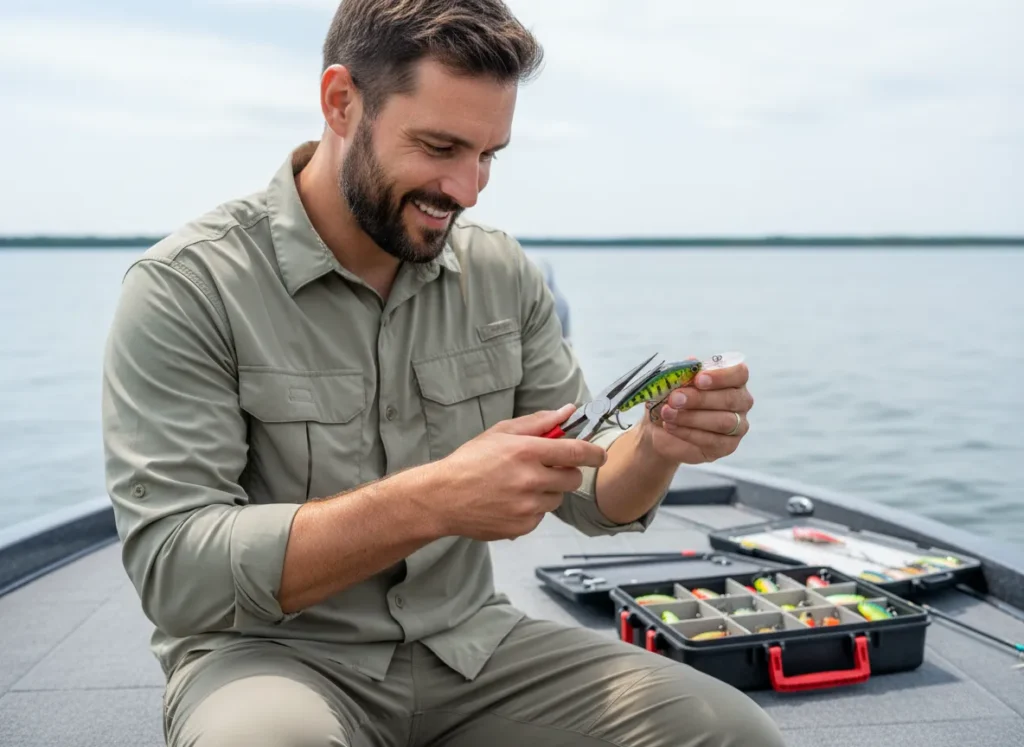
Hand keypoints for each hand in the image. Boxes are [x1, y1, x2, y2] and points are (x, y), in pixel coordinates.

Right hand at [428, 404, 608, 540]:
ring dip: (547, 491)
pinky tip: (510, 501)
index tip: (600, 455)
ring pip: (557, 499)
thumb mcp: (501, 433)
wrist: (442, 497)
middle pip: (572, 478)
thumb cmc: (470, 462)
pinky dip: (532, 509)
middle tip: (548, 468)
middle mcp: (529, 480)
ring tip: (520, 486)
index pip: (575, 452)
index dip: (594, 453)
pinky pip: (541, 516)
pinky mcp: (522, 526)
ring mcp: (527, 506)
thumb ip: (538, 422)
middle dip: (566, 472)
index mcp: (526, 451)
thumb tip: (568, 411)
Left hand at [640, 362, 753, 464]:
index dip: (721, 376)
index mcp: (733, 380)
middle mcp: (741, 402)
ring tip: (668, 413)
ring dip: (692, 417)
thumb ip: (684, 372)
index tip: (698, 379)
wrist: (660, 428)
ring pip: (724, 422)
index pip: (739, 373)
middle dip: (700, 399)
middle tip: (674, 399)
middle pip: (731, 399)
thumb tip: (692, 361)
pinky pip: (713, 441)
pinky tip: (671, 426)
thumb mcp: (674, 383)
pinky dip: (689, 433)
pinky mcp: (727, 446)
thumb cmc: (673, 398)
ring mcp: (738, 426)